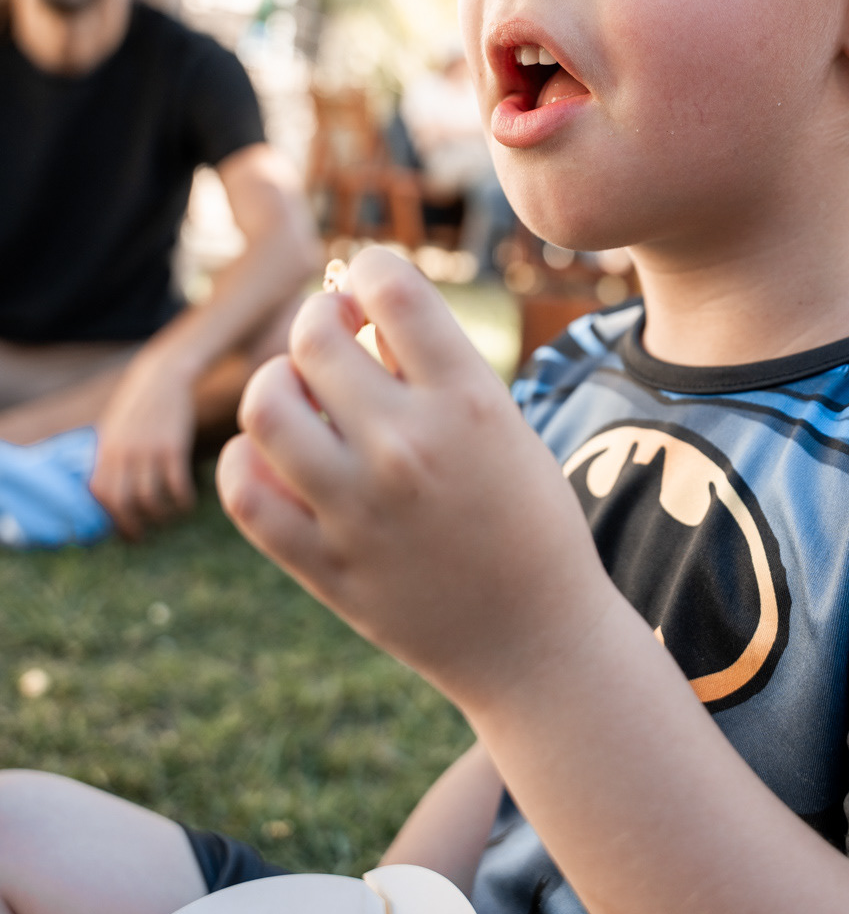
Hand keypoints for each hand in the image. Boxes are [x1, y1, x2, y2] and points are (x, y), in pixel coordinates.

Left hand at [90, 350, 196, 538]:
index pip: (99, 495)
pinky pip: (177, 484)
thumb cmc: (139, 406)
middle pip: (122, 503)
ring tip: (170, 517)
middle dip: (133, 527)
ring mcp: (148, 449)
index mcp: (106, 450)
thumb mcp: (115, 429)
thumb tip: (104, 492)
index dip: (109, 519)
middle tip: (145, 535)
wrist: (164, 375)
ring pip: (149, 498)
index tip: (122, 530)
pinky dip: (183, 501)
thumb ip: (110, 459)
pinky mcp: (174, 445)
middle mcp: (124, 453)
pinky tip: (188, 502)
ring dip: (161, 516)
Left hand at [217, 247, 612, 707]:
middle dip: (318, 324)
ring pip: (265, 405)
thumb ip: (434, 369)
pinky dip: (246, 462)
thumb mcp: (504, 427)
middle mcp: (409, 447)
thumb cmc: (527, 522)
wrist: (539, 644)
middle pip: (315, 336)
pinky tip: (276, 462)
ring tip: (300, 400)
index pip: (389, 284)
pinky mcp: (324, 566)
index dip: (367, 270)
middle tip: (334, 343)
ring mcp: (359, 509)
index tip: (367, 291)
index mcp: (470, 401)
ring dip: (274, 387)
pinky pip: (244, 490)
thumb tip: (353, 311)